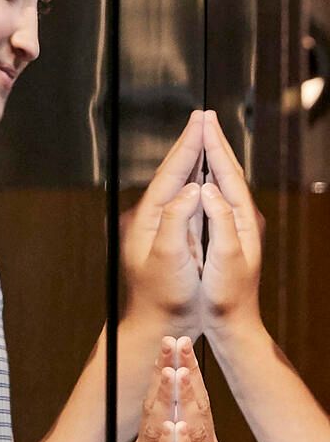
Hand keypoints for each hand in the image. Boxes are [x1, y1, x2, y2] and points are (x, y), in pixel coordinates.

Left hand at [122, 114, 206, 332]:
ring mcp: (160, 226)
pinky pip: (183, 198)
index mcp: (149, 218)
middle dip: (188, 145)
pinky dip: (194, 181)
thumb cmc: (164, 295)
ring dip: (191, 159)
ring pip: (177, 183)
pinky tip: (201, 175)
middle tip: (202, 119)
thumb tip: (190, 188)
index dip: (188, 146)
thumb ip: (176, 221)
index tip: (200, 122)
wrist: (158, 323)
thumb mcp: (169, 257)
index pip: (170, 173)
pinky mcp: (170, 236)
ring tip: (203, 137)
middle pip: (172, 172)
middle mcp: (152, 217)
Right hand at [197, 114, 264, 343]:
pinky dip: (206, 178)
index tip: (203, 122)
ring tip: (201, 138)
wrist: (233, 323)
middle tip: (203, 118)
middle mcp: (242, 218)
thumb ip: (220, 220)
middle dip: (215, 144)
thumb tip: (207, 187)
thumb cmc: (226, 296)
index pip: (228, 173)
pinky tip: (199, 175)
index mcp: (242, 220)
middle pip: (228, 172)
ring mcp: (235, 225)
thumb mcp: (226, 257)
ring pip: (223, 182)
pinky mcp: (226, 234)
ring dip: (211, 158)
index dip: (214, 146)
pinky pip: (216, 196)